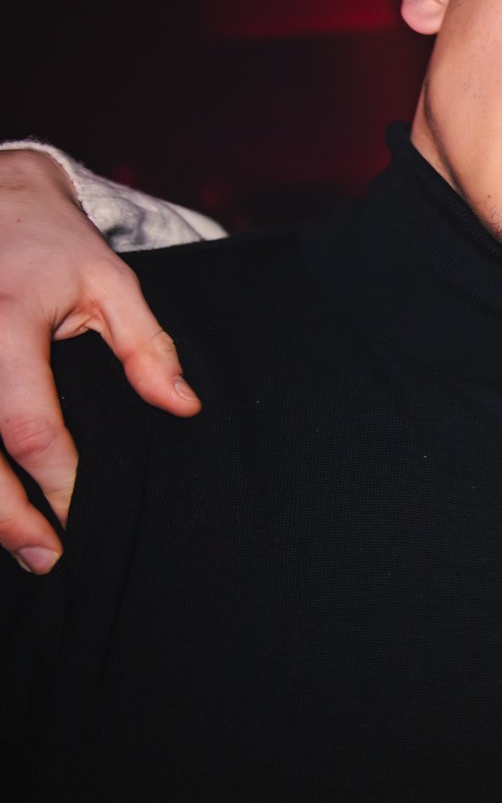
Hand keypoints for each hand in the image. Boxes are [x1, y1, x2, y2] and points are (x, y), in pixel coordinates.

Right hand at [0, 150, 198, 571]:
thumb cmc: (52, 245)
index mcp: (8, 323)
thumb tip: (184, 405)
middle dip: (5, 515)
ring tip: (18, 545)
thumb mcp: (112, 282)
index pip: (28, 424)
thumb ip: (146, 347)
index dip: (56, 479)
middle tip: (45, 557)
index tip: (79, 513)